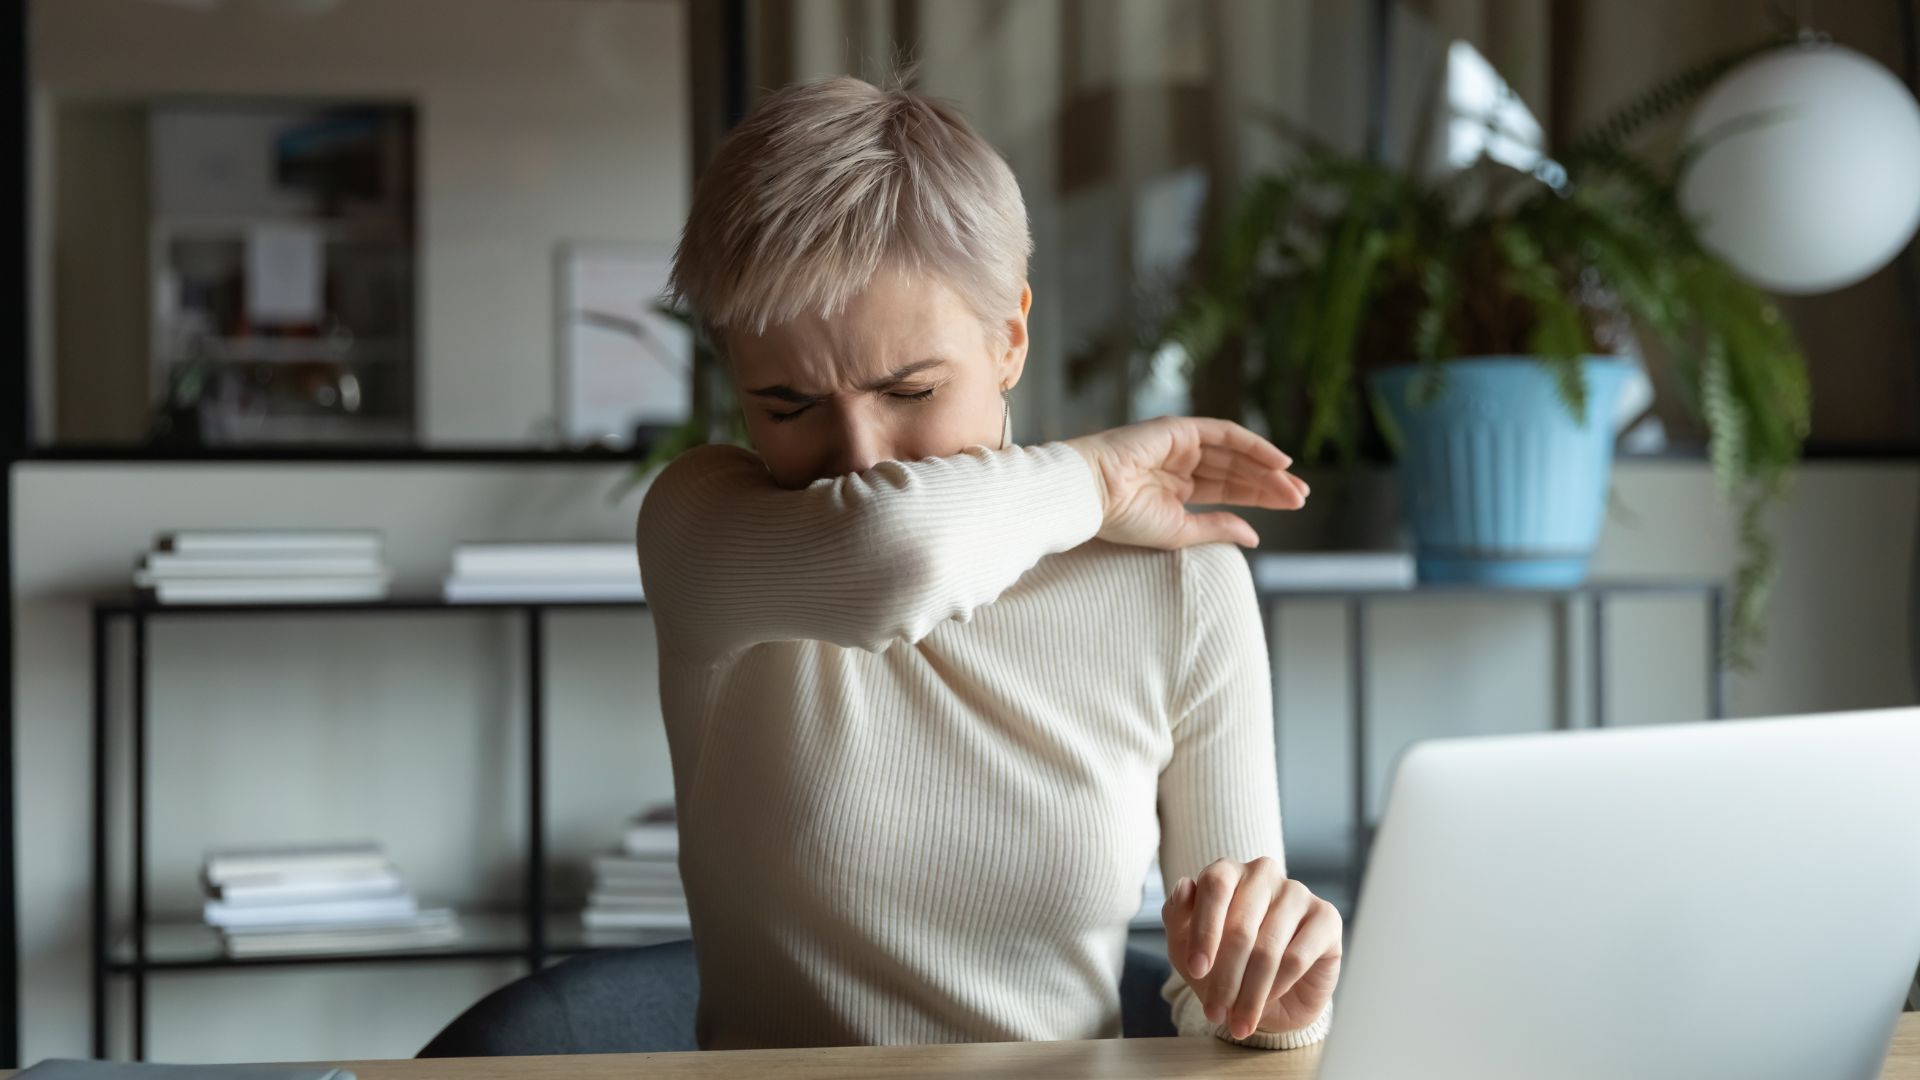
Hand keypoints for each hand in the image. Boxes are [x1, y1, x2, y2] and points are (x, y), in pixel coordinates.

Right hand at [1064, 417, 1307, 550]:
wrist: (1091, 494)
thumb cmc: (1122, 517)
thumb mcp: (1179, 530)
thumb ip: (1216, 528)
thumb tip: (1254, 535)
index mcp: (1176, 488)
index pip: (1228, 489)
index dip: (1260, 497)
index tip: (1291, 506)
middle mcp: (1182, 463)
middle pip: (1237, 470)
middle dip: (1270, 483)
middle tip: (1302, 497)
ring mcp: (1181, 444)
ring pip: (1236, 454)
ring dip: (1267, 468)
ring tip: (1295, 486)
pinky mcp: (1180, 428)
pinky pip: (1226, 434)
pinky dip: (1254, 445)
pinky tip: (1279, 461)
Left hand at [1162, 857, 1342, 1038]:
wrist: (1269, 996)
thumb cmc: (1223, 963)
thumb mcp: (1187, 947)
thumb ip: (1177, 917)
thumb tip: (1185, 886)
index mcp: (1228, 871)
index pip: (1215, 886)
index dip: (1204, 931)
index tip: (1196, 970)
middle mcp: (1264, 873)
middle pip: (1241, 925)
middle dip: (1225, 978)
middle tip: (1215, 1012)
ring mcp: (1297, 892)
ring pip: (1268, 948)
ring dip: (1249, 993)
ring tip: (1238, 1021)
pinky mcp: (1326, 917)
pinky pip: (1298, 956)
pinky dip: (1277, 986)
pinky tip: (1267, 1001)